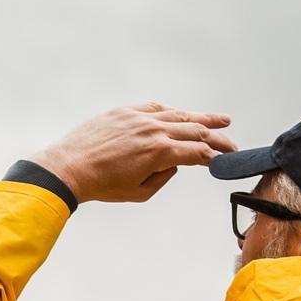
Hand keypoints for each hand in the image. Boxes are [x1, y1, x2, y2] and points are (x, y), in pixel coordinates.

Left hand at [30, 102, 235, 203]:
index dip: (216, 156)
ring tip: (221, 120)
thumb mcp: (139, 193)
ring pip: (179, 115)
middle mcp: (154, 130)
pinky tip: (181, 114)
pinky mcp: (125, 112)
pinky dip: (171, 111)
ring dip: (203, 118)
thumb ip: (163, 178)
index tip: (225, 159)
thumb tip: (175, 164)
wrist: (70, 168)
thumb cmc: (101, 185)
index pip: (198, 153)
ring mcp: (140, 118)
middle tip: (231, 143)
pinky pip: (155, 107)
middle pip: (196, 131)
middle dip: (217, 138)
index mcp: (161, 153)